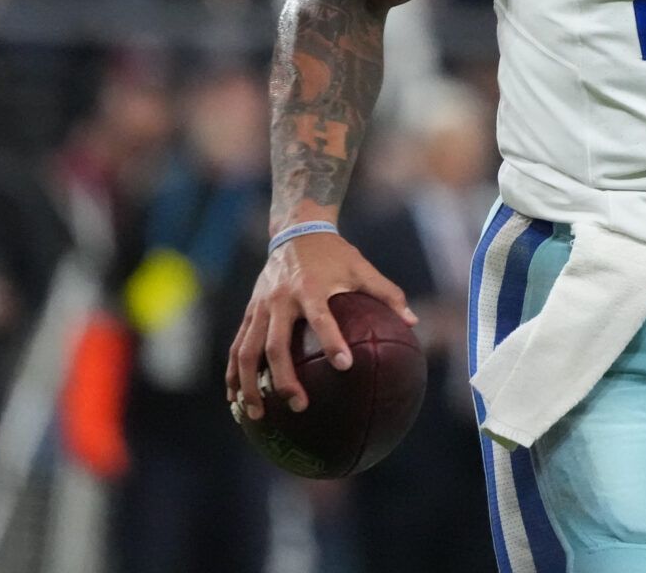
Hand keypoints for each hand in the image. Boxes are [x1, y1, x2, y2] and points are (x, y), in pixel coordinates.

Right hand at [225, 233, 416, 420]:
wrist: (296, 230)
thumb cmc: (335, 254)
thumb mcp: (362, 268)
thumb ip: (387, 294)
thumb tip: (412, 322)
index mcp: (311, 288)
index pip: (322, 318)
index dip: (333, 341)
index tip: (345, 366)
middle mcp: (281, 300)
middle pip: (276, 346)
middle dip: (284, 378)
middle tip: (299, 405)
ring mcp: (261, 307)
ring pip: (247, 351)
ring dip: (249, 384)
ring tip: (256, 414)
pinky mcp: (250, 311)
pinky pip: (237, 345)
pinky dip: (233, 373)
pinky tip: (235, 397)